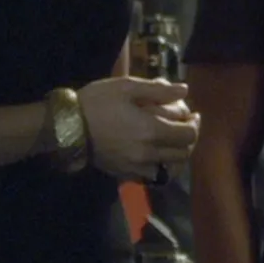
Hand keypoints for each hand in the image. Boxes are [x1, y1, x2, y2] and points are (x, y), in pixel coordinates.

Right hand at [76, 77, 200, 180]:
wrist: (67, 127)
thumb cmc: (97, 102)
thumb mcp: (126, 87)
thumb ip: (159, 90)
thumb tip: (185, 90)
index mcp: (151, 130)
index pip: (188, 135)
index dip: (195, 124)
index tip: (193, 114)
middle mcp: (148, 153)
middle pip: (184, 153)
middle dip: (189, 138)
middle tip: (184, 125)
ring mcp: (137, 167)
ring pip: (171, 167)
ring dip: (178, 153)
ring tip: (172, 139)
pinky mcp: (126, 174)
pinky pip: (153, 175)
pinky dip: (161, 166)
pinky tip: (156, 152)